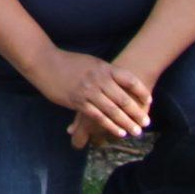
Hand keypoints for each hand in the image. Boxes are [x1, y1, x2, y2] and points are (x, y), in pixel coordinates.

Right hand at [32, 50, 150, 145]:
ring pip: (112, 110)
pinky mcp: (78, 101)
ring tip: (136, 131)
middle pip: (123, 99)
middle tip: (146, 123)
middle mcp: (98, 79)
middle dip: (136, 113)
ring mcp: (88, 91)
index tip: (149, 101)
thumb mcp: (91, 62)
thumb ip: (105, 72)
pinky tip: (119, 132)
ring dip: (126, 123)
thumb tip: (120, 81)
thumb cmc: (68, 61)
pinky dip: (110, 126)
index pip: (129, 80)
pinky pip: (98, 117)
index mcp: (103, 68)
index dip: (141, 91)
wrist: (45, 61)